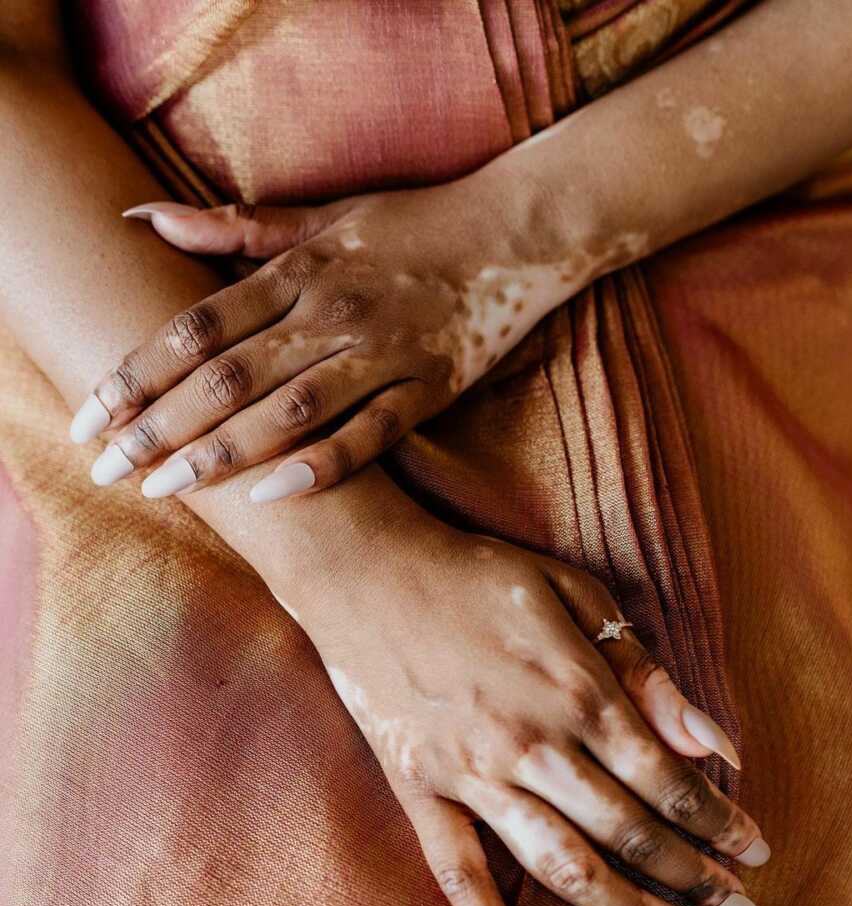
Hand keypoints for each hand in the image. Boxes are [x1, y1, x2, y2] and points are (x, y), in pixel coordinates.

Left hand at [70, 173, 576, 501]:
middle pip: (227, 376)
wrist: (513, 232)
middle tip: (106, 469)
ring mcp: (383, 353)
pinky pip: (371, 436)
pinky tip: (270, 496)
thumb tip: (145, 217)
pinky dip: (322, 466)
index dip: (138, 372)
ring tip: (163, 488)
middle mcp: (332, 312)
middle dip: (159, 425)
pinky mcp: (429, 389)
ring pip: (288, 410)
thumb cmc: (411, 225)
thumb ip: (234, 228)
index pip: (197, 327)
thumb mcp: (322, 217)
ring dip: (221, 451)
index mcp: (299, 270)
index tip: (92, 414)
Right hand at [286, 522, 767, 905]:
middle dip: (696, 877)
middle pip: (630, 831)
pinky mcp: (421, 793)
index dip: (721, 822)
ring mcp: (472, 775)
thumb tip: (711, 741)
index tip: (757, 851)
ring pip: (565, 867)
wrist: (366, 571)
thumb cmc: (476, 575)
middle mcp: (532, 744)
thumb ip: (642, 670)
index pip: (670, 778)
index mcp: (576, 689)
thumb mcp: (572, 592)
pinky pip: (461, 879)